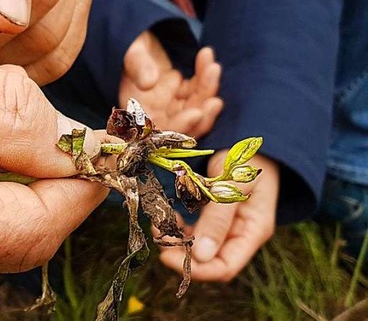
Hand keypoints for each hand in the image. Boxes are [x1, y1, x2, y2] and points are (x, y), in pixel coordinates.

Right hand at [119, 31, 222, 136]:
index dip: (178, 126)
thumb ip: (137, 65)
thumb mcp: (131, 51)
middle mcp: (154, 112)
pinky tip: (206, 56)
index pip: (159, 129)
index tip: (196, 113)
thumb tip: (149, 83)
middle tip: (215, 101)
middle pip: (183, 126)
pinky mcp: (182, 92)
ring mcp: (170, 104)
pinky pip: (199, 91)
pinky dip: (206, 76)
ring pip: (196, 108)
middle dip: (201, 115)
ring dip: (207, 91)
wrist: (136, 34)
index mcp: (136, 110)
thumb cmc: (128, 43)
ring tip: (213, 67)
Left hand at [158, 151, 278, 280]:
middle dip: (181, 255)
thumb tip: (200, 256)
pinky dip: (179, 228)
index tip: (166, 256)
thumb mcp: (233, 184)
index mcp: (253, 231)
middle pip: (209, 262)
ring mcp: (226, 227)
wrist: (250, 141)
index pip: (225, 267)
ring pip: (198, 249)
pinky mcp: (213, 218)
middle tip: (158, 236)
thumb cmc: (246, 159)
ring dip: (177, 241)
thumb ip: (218, 218)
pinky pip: (194, 232)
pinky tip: (169, 216)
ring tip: (159, 224)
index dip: (196, 269)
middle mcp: (239, 235)